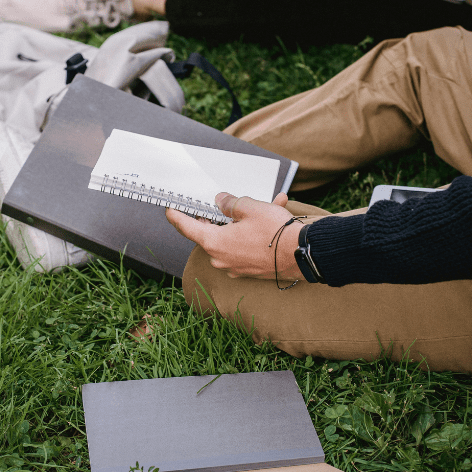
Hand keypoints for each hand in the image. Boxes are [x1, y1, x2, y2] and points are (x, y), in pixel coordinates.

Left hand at [166, 191, 312, 279]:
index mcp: (214, 243)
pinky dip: (255, 233)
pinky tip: (273, 215)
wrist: (302, 254)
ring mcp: (235, 266)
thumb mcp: (249, 207)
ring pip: (232, 238)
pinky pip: (247, 247)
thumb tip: (221, 201)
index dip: (176, 216)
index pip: (187, 228)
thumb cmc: (274, 232)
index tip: (169, 209)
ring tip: (264, 204)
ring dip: (243, 222)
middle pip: (210, 233)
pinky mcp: (250, 269)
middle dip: (217, 216)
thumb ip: (230, 203)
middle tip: (219, 204)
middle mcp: (221, 258)